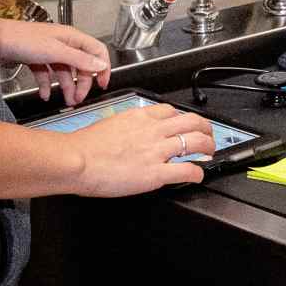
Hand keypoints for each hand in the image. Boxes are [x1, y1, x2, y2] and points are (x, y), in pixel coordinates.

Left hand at [0, 19, 111, 105]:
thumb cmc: (22, 40)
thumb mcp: (55, 51)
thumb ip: (79, 60)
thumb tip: (102, 65)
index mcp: (71, 38)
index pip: (96, 51)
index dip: (102, 68)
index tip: (102, 85)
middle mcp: (62, 44)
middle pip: (80, 65)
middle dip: (81, 83)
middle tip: (78, 99)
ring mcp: (48, 51)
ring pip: (63, 72)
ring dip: (65, 87)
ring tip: (65, 102)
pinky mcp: (35, 59)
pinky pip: (46, 74)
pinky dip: (46, 85)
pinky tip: (43, 95)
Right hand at [66, 103, 214, 196]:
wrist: (76, 160)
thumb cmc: (84, 146)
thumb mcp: (109, 124)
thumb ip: (126, 126)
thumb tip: (130, 134)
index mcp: (140, 116)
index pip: (171, 110)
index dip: (182, 118)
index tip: (184, 124)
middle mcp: (153, 130)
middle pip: (192, 121)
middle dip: (206, 128)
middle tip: (208, 135)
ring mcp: (157, 151)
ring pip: (196, 141)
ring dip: (208, 147)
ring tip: (209, 152)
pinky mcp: (156, 173)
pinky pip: (187, 170)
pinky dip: (198, 173)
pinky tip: (198, 175)